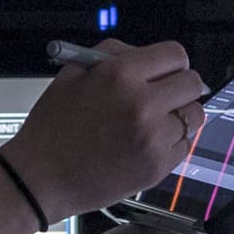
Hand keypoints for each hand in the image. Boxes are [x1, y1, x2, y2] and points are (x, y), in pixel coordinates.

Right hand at [0, 39, 207, 216]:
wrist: (39, 178)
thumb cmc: (53, 128)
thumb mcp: (73, 74)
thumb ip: (114, 55)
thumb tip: (146, 54)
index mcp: (120, 75)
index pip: (175, 55)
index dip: (171, 62)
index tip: (166, 71)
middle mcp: (142, 104)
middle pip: (192, 83)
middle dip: (179, 86)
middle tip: (164, 95)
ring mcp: (154, 137)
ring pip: (194, 115)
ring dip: (180, 115)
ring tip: (153, 122)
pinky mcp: (158, 166)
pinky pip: (184, 144)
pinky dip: (171, 142)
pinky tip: (145, 144)